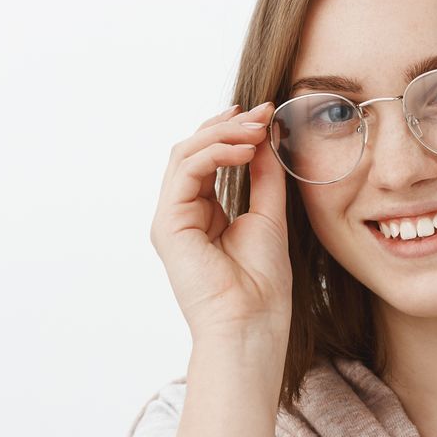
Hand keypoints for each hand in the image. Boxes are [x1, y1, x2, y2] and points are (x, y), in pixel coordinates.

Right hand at [148, 100, 292, 347]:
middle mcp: (180, 214)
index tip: (265, 115)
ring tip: (257, 129)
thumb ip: (264, 176)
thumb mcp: (268, 216)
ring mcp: (171, 219)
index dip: (233, 132)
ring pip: (185, 153)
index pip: (208, 159)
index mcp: (202, 215)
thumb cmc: (261, 285)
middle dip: (228, 125)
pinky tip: (245, 150)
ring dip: (223, 133)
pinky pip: (186, 170)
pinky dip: (215, 151)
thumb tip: (264, 136)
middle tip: (263, 113)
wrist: (251, 324)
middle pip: (192, 150)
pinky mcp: (167, 224)